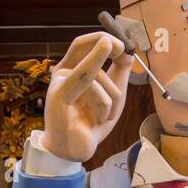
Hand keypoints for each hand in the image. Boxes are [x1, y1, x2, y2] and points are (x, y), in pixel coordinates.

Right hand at [41, 32, 133, 163]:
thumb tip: (128, 52)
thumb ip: (119, 73)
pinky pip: (88, 85)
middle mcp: (64, 73)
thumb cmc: (90, 122)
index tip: (123, 46)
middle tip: (122, 49)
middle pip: (82, 44)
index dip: (104, 38)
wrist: (75, 150)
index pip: (85, 43)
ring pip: (98, 77)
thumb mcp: (112, 95)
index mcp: (74, 70)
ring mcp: (59, 82)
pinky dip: (103, 103)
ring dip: (112, 99)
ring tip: (105, 117)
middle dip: (106, 43)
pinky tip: (98, 120)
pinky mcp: (59, 95)